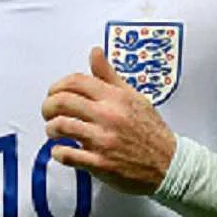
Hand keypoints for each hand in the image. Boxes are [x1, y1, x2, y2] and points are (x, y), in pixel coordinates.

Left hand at [42, 47, 176, 195]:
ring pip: (61, 126)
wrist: (169, 163)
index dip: (58, 85)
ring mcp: (102, 140)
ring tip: (53, 130)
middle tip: (48, 111)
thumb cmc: (151, 131)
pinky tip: (60, 150)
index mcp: (115, 97)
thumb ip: (109, 76)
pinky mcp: (100, 163)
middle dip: (48, 105)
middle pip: (62, 101)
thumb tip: (95, 53)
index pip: (76, 81)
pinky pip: (67, 155)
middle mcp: (108, 115)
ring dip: (51, 128)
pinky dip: (58, 152)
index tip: (54, 93)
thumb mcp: (133, 97)